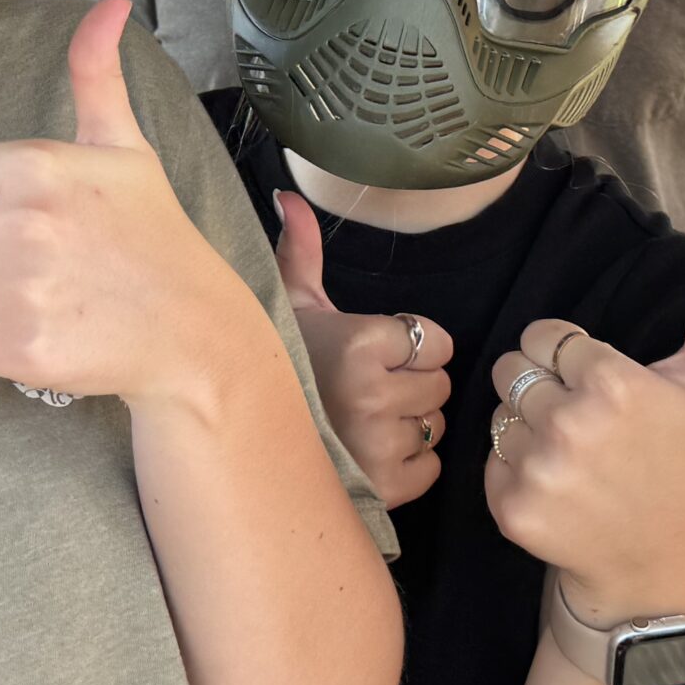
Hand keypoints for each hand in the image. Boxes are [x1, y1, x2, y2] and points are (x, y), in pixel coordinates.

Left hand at [0, 0, 270, 408]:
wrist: (192, 327)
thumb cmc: (151, 232)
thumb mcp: (124, 145)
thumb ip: (96, 74)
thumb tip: (109, 5)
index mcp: (36, 166)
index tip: (15, 213)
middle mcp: (24, 225)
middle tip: (15, 258)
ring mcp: (22, 292)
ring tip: (17, 293)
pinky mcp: (22, 352)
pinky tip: (23, 328)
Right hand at [278, 193, 451, 509]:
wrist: (245, 436)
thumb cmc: (280, 367)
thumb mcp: (290, 306)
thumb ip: (301, 250)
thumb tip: (290, 197)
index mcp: (358, 342)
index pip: (435, 340)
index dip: (409, 344)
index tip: (372, 350)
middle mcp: (372, 394)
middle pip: (439, 383)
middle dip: (411, 382)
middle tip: (366, 387)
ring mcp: (379, 445)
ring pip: (435, 425)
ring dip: (409, 423)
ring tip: (363, 420)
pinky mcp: (387, 487)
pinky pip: (429, 467)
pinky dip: (409, 463)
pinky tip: (368, 452)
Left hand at [484, 262, 684, 623]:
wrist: (656, 560)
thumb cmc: (679, 461)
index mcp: (612, 382)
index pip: (543, 335)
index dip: (564, 357)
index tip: (594, 387)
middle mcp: (571, 423)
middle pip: (512, 368)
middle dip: (540, 388)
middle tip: (582, 423)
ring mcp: (540, 469)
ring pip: (499, 414)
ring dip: (526, 430)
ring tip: (572, 457)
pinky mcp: (512, 508)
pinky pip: (488, 460)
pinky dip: (512, 473)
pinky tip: (556, 490)